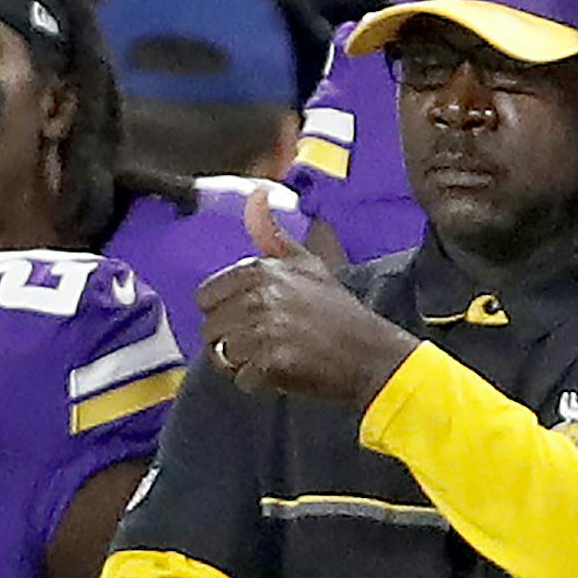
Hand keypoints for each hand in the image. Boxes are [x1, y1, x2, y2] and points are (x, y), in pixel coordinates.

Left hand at [195, 188, 419, 405]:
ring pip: (222, 356)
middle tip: (268, 343)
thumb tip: (255, 194)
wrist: (371, 354)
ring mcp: (264, 330)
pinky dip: (260, 383)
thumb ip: (273, 237)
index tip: (255, 320)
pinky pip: (242, 379)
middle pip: (210, 330)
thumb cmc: (339, 313)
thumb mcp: (309, 265)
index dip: (227, 313)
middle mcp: (259, 296)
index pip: (206, 298)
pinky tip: (284, 373)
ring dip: (244, 364)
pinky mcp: (271, 362)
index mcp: (261, 271)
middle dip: (233, 342)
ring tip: (275, 358)